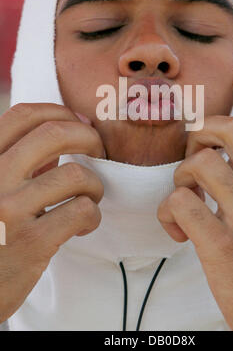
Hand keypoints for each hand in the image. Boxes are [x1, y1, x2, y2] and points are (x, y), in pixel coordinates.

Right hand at [0, 103, 104, 322]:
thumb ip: (23, 159)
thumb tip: (67, 128)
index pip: (24, 115)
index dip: (60, 112)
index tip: (80, 123)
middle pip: (54, 134)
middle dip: (88, 137)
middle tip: (99, 152)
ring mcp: (10, 209)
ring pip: (75, 175)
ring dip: (94, 184)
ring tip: (89, 197)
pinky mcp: (31, 242)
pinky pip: (80, 210)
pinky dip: (92, 215)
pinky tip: (82, 225)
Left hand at [157, 115, 232, 330]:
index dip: (225, 128)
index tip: (214, 146)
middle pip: (231, 130)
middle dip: (202, 133)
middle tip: (194, 157)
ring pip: (201, 163)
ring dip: (182, 176)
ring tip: (188, 198)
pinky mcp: (222, 248)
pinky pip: (181, 202)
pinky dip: (168, 210)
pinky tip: (178, 228)